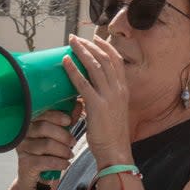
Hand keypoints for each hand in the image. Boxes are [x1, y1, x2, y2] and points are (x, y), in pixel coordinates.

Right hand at [14, 108, 77, 187]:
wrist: (37, 178)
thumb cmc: (48, 152)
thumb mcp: (59, 135)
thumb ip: (67, 120)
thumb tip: (79, 104)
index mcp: (31, 122)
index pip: (41, 113)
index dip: (56, 116)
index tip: (68, 121)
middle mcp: (23, 133)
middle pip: (44, 128)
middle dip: (63, 135)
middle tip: (73, 142)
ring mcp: (22, 148)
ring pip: (46, 144)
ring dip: (63, 150)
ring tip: (70, 155)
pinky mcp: (25, 163)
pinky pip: (44, 161)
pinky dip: (59, 163)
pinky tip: (66, 164)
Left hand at [63, 34, 130, 167]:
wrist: (115, 151)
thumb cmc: (111, 134)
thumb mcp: (112, 110)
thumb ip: (104, 97)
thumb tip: (87, 88)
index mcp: (123, 90)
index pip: (116, 61)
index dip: (105, 47)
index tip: (94, 39)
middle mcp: (119, 90)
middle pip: (105, 59)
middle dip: (90, 45)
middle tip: (76, 38)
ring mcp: (109, 97)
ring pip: (95, 66)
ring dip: (82, 52)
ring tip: (71, 43)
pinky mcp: (97, 106)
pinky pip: (83, 83)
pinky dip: (73, 70)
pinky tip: (65, 62)